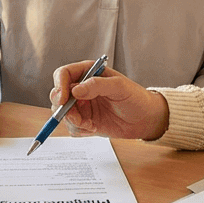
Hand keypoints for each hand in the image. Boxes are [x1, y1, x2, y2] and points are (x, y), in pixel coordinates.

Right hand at [50, 61, 168, 140]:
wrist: (145, 119)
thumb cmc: (136, 98)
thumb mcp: (119, 87)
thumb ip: (97, 85)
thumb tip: (75, 90)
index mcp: (88, 73)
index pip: (63, 74)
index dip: (59, 85)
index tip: (63, 99)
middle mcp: (81, 88)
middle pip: (58, 95)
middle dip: (63, 108)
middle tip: (76, 117)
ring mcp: (81, 105)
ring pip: (62, 113)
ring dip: (73, 121)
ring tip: (90, 124)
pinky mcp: (84, 120)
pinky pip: (71, 127)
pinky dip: (79, 130)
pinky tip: (93, 128)